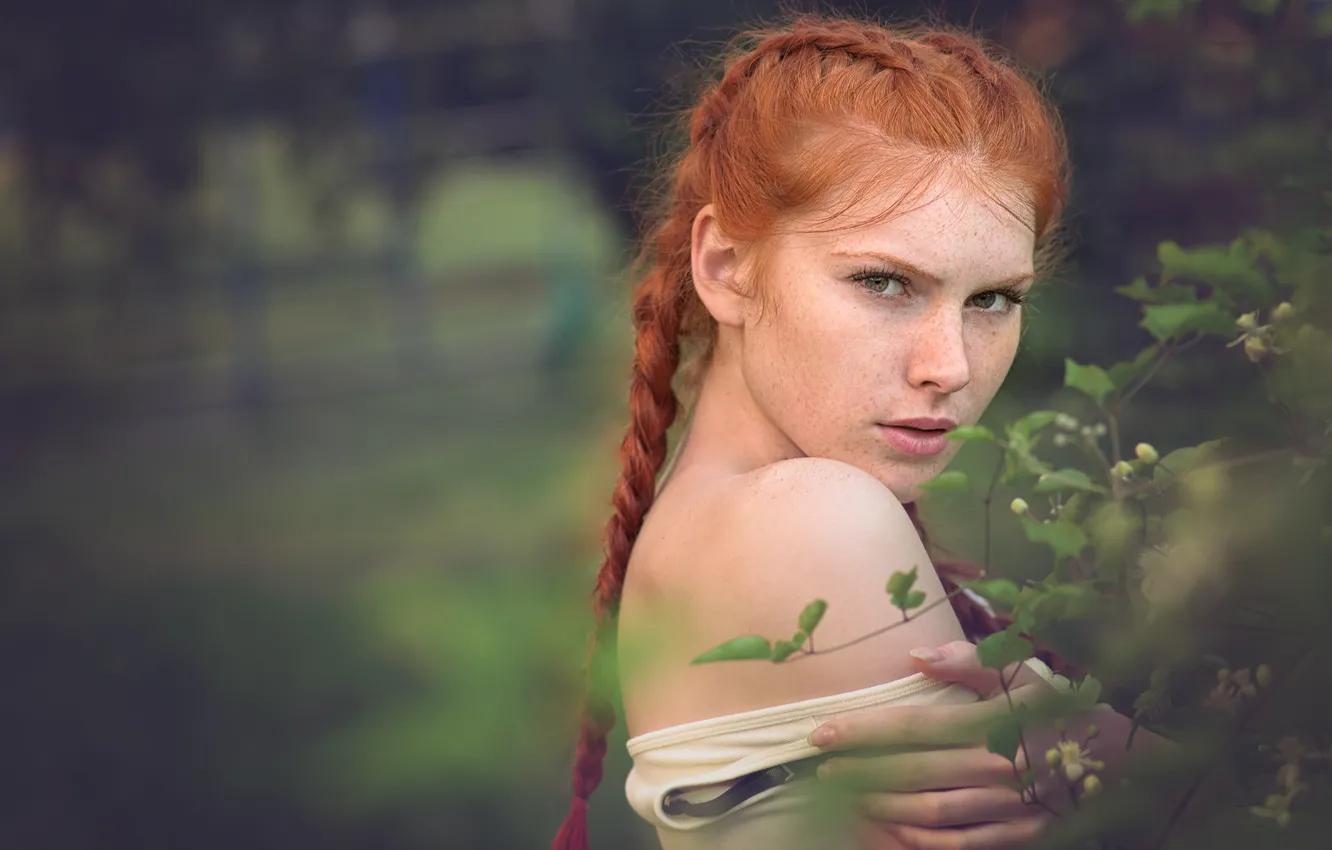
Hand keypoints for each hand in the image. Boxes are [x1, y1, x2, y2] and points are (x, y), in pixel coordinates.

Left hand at [809, 641, 1059, 849]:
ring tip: (847, 800)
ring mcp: (1006, 805)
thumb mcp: (1023, 674)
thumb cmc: (1058, 710)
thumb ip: (970, 662)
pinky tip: (889, 830)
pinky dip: (918, 840)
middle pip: (912, 772)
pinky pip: (957, 842)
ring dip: (880, 808)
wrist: (1121, 763)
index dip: (863, 731)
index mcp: (992, 722)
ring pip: (928, 812)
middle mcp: (996, 765)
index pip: (913, 726)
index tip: (822, 732)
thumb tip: (916, 655)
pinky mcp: (1017, 835)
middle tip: (822, 771)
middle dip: (860, 772)